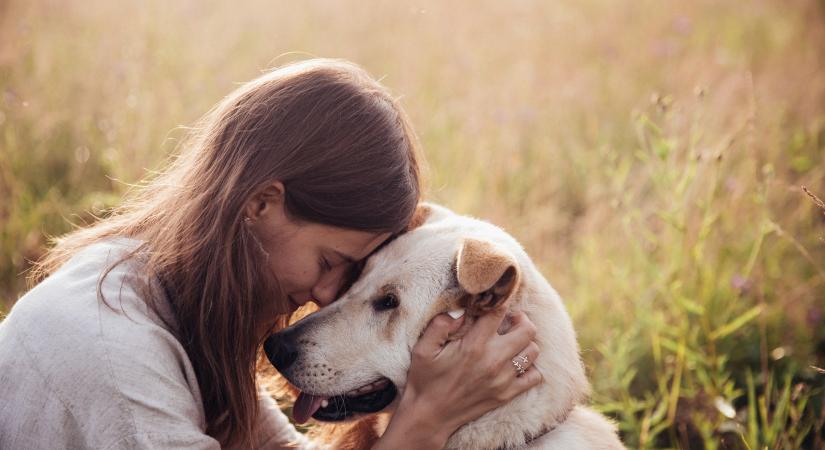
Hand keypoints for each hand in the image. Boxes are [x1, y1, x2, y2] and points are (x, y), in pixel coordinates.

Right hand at [374, 305, 540, 448]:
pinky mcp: (507, 395)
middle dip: (520, 319)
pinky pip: (534, 377)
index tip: (492, 305)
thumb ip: (440, 324)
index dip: (497, 303)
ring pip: (533, 351)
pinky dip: (529, 367)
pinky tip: (515, 363)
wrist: (429, 416)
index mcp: (474, 345)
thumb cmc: (425, 379)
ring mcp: (503, 379)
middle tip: (509, 321)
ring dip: (525, 342)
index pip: (499, 312)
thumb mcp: (423, 348)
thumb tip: (460, 312)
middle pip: (527, 330)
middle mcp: (493, 360)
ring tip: (512, 341)